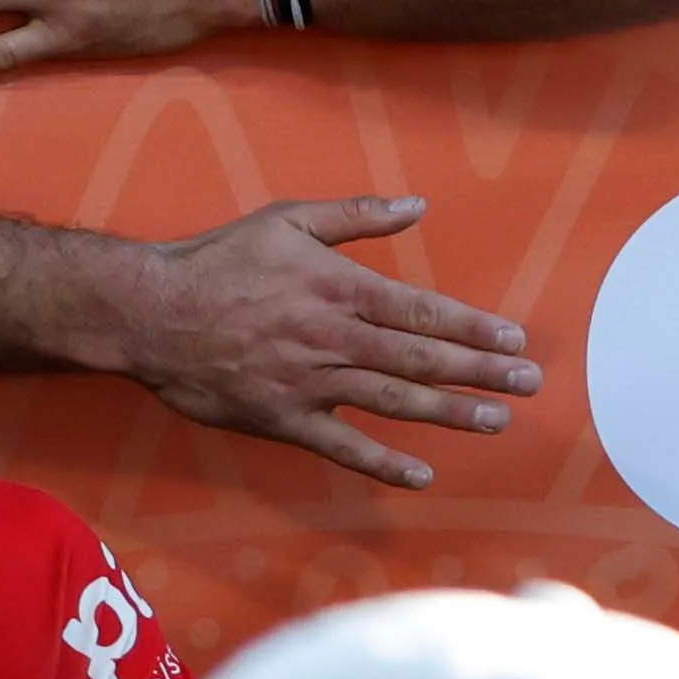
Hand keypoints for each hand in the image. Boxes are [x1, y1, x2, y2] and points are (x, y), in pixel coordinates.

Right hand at [122, 194, 539, 487]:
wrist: (149, 312)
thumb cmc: (221, 260)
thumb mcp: (290, 220)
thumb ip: (358, 215)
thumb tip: (419, 204)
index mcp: (340, 289)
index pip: (424, 313)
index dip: (474, 328)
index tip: (515, 340)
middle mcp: (333, 338)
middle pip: (421, 358)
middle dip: (480, 372)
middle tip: (529, 383)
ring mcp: (309, 382)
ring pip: (392, 401)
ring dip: (449, 412)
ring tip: (496, 420)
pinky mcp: (280, 418)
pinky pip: (339, 446)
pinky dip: (381, 462)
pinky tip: (420, 474)